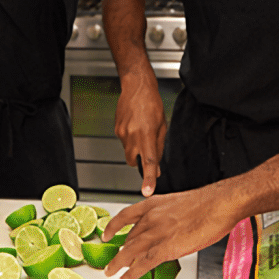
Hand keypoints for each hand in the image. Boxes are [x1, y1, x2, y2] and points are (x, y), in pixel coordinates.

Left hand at [102, 179, 244, 278]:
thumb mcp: (178, 204)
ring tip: (110, 273)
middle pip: (129, 238)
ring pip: (130, 251)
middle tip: (111, 262)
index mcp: (153, 204)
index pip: (125, 215)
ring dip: (118, 264)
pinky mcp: (166, 248)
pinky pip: (142, 263)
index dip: (113, 226)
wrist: (218, 204)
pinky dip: (131, 274)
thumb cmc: (205, 203)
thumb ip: (167, 216)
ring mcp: (157, 233)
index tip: (106, 234)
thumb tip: (166, 229)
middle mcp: (150, 218)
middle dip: (119, 251)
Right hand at [114, 79, 166, 196]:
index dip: (149, 179)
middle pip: (133, 161)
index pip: (149, 162)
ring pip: (128, 152)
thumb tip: (157, 166)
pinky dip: (130, 138)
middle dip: (140, 160)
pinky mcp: (116, 129)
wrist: (136, 87)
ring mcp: (122, 133)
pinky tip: (135, 124)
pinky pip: (124, 141)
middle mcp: (132, 136)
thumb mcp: (162, 126)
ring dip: (135, 147)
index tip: (147, 191)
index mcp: (146, 135)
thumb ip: (159, 148)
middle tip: (147, 147)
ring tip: (141, 129)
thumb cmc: (152, 103)